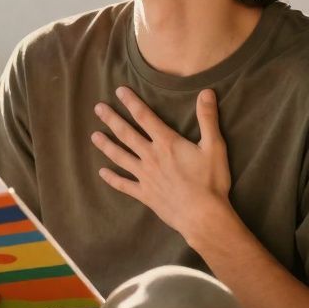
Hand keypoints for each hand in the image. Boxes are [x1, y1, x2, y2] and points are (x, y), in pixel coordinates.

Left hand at [90, 86, 233, 239]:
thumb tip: (206, 92)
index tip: (119, 91)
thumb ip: (208, 118)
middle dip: (112, 119)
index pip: (145, 117)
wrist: (203, 216)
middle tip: (97, 108)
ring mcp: (145, 176)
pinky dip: (112, 178)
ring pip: (120, 157)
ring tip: (93, 136)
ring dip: (106, 146)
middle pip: (126, 134)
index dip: (131, 102)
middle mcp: (151, 157)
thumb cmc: (211, 182)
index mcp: (167, 143)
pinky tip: (102, 172)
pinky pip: (123, 184)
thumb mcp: (214, 147)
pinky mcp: (144, 194)